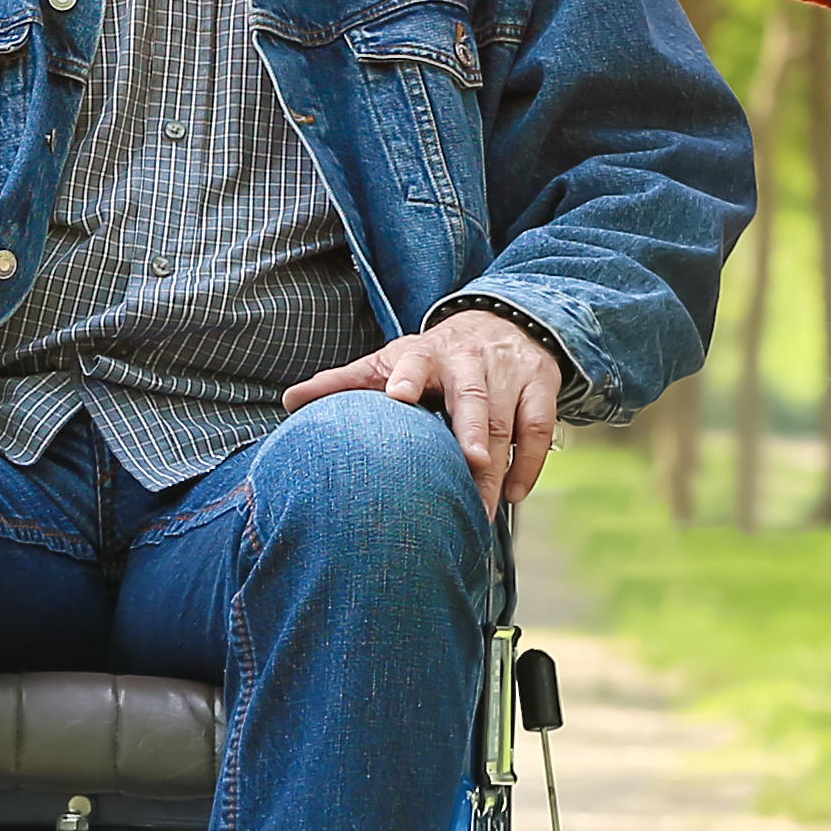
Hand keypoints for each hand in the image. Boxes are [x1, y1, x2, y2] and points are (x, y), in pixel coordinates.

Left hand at [288, 304, 566, 509]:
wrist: (501, 322)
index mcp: (426, 354)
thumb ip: (345, 383)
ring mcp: (509, 373)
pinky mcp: (542, 386)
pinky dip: (530, 464)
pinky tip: (513, 496)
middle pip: (472, 395)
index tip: (396, 396)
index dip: (404, 376)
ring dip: (499, 465)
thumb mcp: (390, 361)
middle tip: (470, 464)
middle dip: (472, 430)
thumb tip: (289, 402)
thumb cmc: (432, 358)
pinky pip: (540, 427)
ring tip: (485, 508)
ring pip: (507, 419)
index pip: (414, 361)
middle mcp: (470, 360)